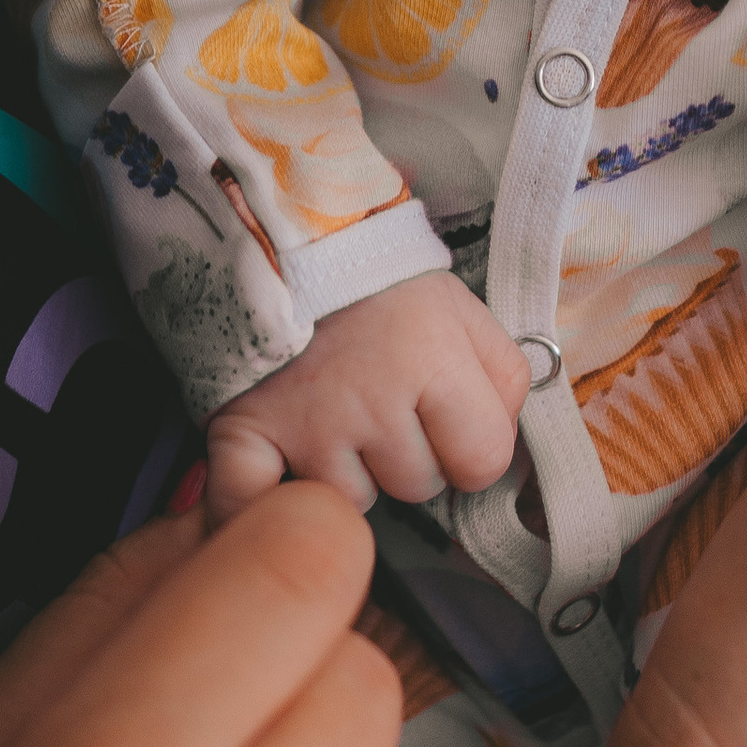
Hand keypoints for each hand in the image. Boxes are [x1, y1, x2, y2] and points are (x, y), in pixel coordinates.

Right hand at [205, 272, 527, 522]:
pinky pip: (252, 503)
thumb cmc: (380, 285)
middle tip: (382, 405)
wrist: (283, 242)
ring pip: (351, 502)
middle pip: (416, 487)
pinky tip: (272, 482)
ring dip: (347, 473)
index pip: (481, 463)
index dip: (472, 450)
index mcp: (431, 361)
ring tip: (332, 417)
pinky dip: (259, 504)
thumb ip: (503, 379)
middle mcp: (369, 400)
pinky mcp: (242, 432)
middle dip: (409, 458)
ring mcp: (303, 425)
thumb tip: (501, 449)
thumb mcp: (464, 313)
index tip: (448, 424)